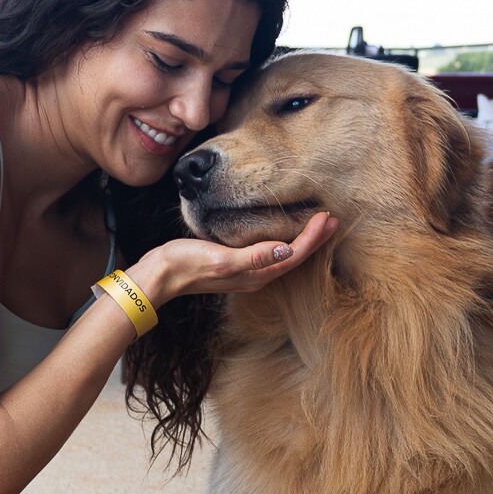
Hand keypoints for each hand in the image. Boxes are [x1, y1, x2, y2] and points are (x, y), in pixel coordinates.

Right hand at [130, 211, 339, 306]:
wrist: (160, 276)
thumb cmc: (187, 264)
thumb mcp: (222, 259)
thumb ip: (254, 256)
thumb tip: (286, 251)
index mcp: (256, 275)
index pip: (295, 255)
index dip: (313, 237)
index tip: (327, 217)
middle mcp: (256, 276)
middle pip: (294, 257)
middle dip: (315, 239)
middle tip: (332, 218)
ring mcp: (246, 272)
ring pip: (284, 256)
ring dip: (302, 240)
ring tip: (316, 224)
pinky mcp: (236, 264)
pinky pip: (269, 254)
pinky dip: (283, 242)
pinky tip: (282, 233)